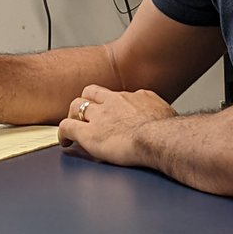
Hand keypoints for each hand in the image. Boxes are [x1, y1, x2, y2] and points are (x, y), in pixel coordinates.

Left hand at [57, 85, 176, 167]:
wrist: (159, 138)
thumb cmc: (169, 133)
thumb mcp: (169, 115)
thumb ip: (161, 114)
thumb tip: (166, 122)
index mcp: (136, 97)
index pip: (118, 94)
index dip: (111, 103)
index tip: (111, 111)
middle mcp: (115, 101)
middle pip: (92, 92)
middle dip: (87, 102)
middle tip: (86, 114)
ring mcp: (99, 116)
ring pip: (77, 105)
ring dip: (74, 115)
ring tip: (73, 126)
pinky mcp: (88, 133)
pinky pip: (67, 126)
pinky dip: (63, 133)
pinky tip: (65, 141)